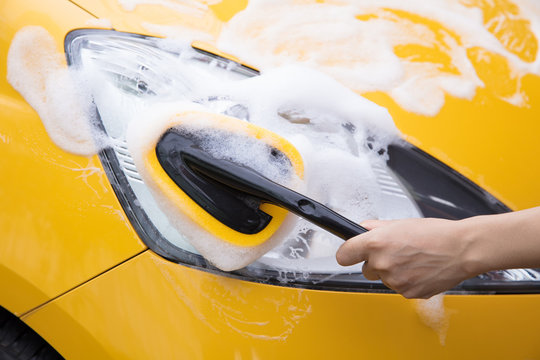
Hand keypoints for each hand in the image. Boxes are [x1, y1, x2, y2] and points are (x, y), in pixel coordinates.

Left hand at [336, 218, 474, 298]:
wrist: (462, 249)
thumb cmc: (436, 234)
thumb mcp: (401, 223)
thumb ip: (376, 228)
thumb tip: (362, 229)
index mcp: (377, 243)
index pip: (344, 255)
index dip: (347, 254)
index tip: (349, 254)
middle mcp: (382, 263)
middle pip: (365, 269)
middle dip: (376, 262)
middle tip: (395, 253)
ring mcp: (395, 281)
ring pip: (384, 279)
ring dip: (393, 272)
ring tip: (413, 259)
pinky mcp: (408, 293)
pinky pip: (399, 288)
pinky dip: (407, 281)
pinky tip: (419, 270)